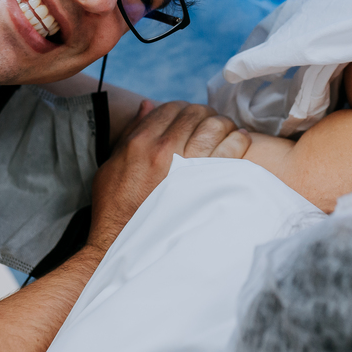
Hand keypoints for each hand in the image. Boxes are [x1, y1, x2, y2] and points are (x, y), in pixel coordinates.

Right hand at [88, 100, 250, 250]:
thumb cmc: (116, 209)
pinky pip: (233, 148)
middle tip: (211, 126)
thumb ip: (131, 132)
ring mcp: (188, 166)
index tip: (190, 120)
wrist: (126, 247)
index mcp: (140, 142)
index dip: (184, 110)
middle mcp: (165, 149)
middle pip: (196, 113)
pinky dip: (239, 140)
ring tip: (226, 133)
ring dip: (224, 126)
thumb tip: (148, 104)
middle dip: (206, 115)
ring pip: (216, 125)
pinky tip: (239, 141)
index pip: (171, 108)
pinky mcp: (208, 183)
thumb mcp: (112, 165)